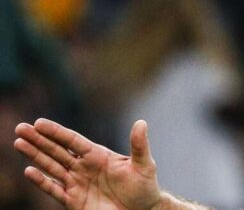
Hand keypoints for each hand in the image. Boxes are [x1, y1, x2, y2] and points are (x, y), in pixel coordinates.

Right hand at [14, 118, 162, 209]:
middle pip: (57, 150)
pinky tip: (29, 171)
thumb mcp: (144, 164)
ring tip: (19, 143)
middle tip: (20, 128)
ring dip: (35, 156)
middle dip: (39, 140)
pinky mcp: (74, 200)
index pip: (72, 140)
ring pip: (51, 166)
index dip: (56, 132)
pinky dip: (42, 181)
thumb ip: (139, 145)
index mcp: (97, 155)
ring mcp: (77, 183)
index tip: (39, 123)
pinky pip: (54, 189)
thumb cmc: (144, 186)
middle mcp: (84, 167)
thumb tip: (141, 122)